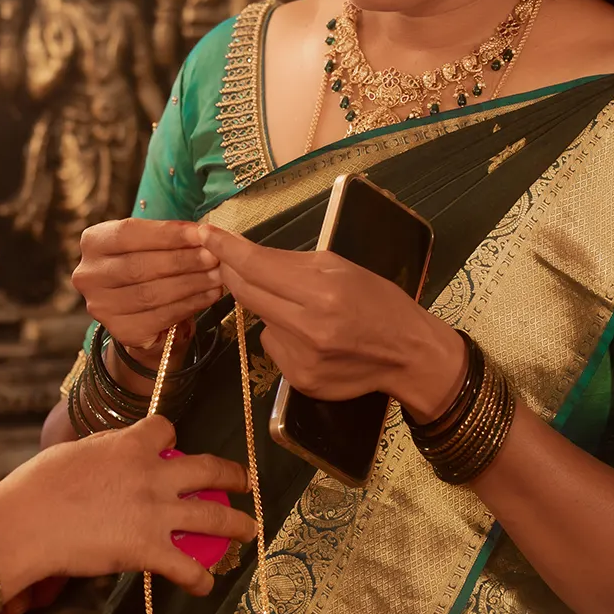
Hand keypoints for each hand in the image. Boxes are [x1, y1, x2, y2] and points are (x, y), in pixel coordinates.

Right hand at [0, 417, 255, 599]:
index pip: (166, 429)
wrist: (27, 521)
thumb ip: (103, 451)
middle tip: (243, 481)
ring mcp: (154, 513)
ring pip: (213, 517)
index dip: (171, 437)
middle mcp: (152, 475)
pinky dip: (200, 579)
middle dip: (231, 475)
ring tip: (248, 529)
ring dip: (236, 525)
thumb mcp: (74, 452)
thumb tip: (112, 450)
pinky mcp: (148, 550)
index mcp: (130, 445)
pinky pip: (186, 567)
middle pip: (208, 469)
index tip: (172, 446)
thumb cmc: (38, 486)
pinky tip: (205, 584)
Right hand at [72, 219, 223, 350]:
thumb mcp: (150, 243)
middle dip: (183, 260)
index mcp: (93, 242)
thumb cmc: (148, 264)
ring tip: (217, 275)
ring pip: (150, 293)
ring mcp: (100, 306)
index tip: (200, 233)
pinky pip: (159, 317)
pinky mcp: (119, 330)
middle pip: (139, 266)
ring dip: (190, 284)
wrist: (140, 308)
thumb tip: (204, 234)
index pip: (129, 233)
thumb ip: (169, 237)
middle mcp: (88, 275)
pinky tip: (209, 296)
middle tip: (214, 257)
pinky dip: (189, 305)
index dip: (167, 234)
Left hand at [199, 225, 465, 421]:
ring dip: (266, 306)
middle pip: (247, 293)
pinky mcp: (299, 379)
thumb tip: (246, 256)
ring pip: (258, 320)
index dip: (226, 249)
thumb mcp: (341, 267)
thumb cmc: (378, 300)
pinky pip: (272, 345)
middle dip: (233, 273)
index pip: (256, 266)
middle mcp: (308, 326)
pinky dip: (281, 334)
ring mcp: (301, 358)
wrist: (408, 354)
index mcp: (322, 291)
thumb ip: (292, 263)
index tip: (206, 234)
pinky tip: (309, 337)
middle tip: (229, 260)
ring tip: (301, 307)